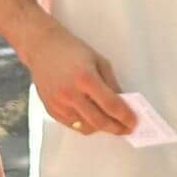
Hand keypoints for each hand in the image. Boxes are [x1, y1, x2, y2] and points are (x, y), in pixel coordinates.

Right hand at [22, 21, 137, 135]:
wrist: (42, 48)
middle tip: (126, 129)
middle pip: (99, 121)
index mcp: (85, 78)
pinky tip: (92, 118)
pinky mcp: (51, 110)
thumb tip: (122, 104)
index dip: (125, 116)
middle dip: (116, 128)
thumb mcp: (98, 60)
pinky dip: (85, 125)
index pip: (111, 105)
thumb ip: (111, 83)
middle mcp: (71, 94)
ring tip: (109, 122)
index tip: (134, 122)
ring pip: (85, 127)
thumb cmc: (72, 50)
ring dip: (100, 127)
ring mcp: (59, 104)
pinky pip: (72, 125)